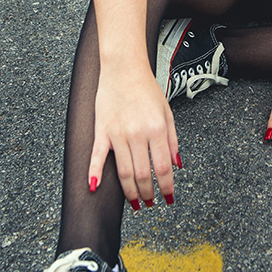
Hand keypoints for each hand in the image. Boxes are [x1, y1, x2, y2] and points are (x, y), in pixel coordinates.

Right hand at [88, 66, 178, 206]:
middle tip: (150, 204)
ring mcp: (117, 133)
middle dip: (148, 194)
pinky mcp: (101, 130)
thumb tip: (177, 165)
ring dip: (130, 192)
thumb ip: (172, 139)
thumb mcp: (167, 112)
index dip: (167, 187)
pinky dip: (94, 173)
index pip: (164, 168)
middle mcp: (138, 134)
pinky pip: (97, 155)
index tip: (168, 198)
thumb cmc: (147, 89)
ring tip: (135, 203)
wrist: (124, 68)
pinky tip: (94, 187)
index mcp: (157, 129)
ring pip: (124, 171)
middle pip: (144, 174)